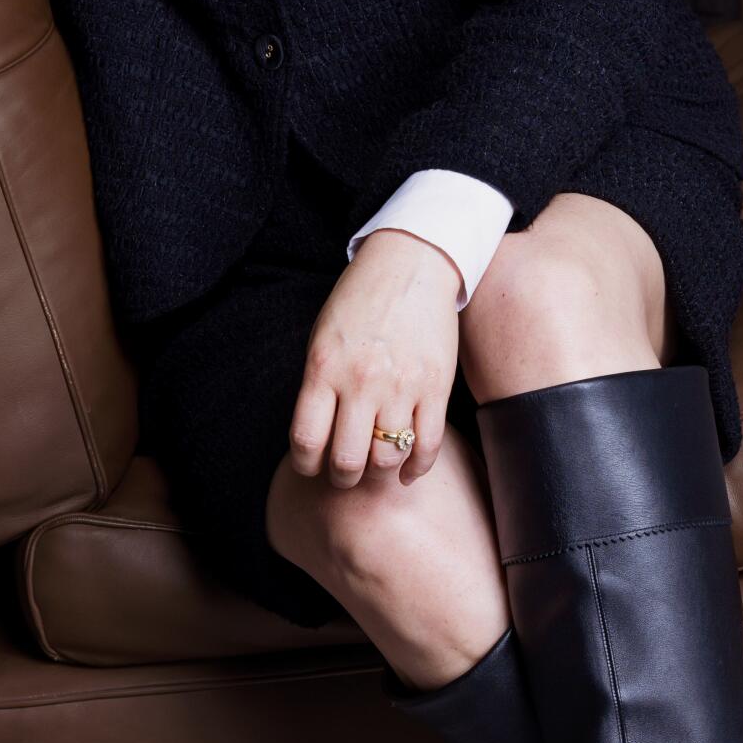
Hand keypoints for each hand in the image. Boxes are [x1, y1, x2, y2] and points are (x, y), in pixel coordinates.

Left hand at [288, 232, 461, 488]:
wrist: (411, 264)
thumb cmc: (360, 303)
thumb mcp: (323, 340)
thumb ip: (318, 388)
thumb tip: (317, 442)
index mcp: (324, 369)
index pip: (307, 441)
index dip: (306, 465)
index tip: (310, 466)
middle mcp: (361, 381)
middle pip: (347, 461)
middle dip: (342, 478)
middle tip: (343, 475)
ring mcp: (402, 386)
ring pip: (387, 458)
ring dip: (378, 474)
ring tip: (374, 469)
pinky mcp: (436, 387)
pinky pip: (427, 445)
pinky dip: (416, 468)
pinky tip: (406, 471)